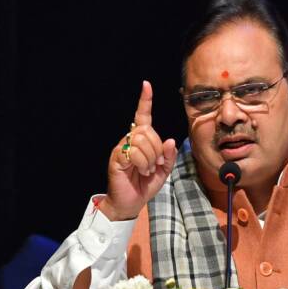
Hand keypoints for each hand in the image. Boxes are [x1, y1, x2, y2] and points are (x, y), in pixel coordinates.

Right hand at [100, 81, 176, 220]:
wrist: (130, 203)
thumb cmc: (145, 185)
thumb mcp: (164, 171)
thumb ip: (169, 156)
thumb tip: (170, 140)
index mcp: (142, 141)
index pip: (143, 116)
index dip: (145, 101)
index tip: (146, 85)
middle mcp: (130, 140)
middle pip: (148, 130)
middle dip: (157, 148)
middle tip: (156, 164)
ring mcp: (122, 148)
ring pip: (142, 140)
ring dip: (150, 157)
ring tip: (147, 170)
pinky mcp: (117, 157)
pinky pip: (133, 152)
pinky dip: (142, 163)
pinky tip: (140, 171)